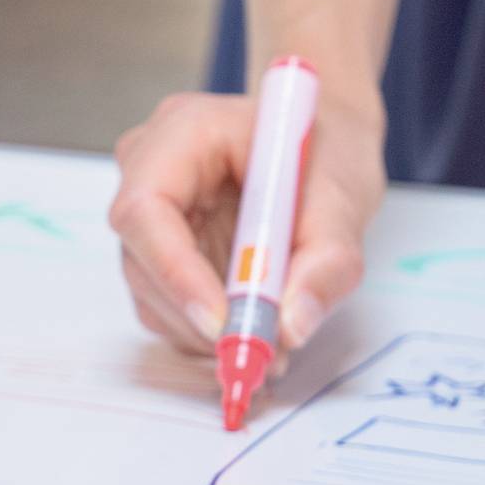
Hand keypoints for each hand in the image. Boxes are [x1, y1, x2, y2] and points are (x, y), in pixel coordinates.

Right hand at [107, 85, 386, 355]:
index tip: (222, 323)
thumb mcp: (343, 202)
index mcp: (184, 131)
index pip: (146, 207)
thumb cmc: (327, 156)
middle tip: (261, 353)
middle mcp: (149, 168)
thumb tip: (291, 327)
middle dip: (196, 316)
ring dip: (204, 332)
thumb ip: (325, 263)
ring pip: (151, 291)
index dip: (174, 271)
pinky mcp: (158, 251)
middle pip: (141, 257)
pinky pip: (166, 303)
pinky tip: (257, 330)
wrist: (324, 151)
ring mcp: (149, 212)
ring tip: (275, 345)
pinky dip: (206, 330)